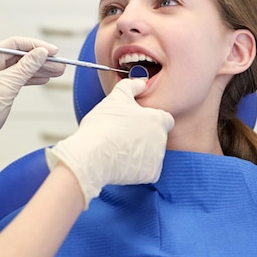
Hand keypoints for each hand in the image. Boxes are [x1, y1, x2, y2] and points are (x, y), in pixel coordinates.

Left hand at [0, 37, 64, 184]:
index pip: (14, 44)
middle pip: (19, 56)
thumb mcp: (7, 86)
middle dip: (40, 59)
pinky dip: (31, 79)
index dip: (35, 46)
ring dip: (39, 69)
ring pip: (21, 68)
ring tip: (58, 71)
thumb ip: (26, 67)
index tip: (52, 51)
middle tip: (59, 63)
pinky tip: (45, 79)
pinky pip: (18, 79)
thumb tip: (40, 52)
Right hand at [45, 78, 173, 207]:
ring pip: (151, 153)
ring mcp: (157, 158)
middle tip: (122, 134)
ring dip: (139, 151)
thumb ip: (132, 86)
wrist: (92, 155)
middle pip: (157, 136)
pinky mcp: (150, 174)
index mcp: (157, 120)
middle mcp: (162, 139)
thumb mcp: (116, 98)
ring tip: (118, 148)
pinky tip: (120, 161)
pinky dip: (135, 167)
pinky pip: (145, 170)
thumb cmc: (103, 125)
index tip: (137, 120)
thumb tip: (140, 81)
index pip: (165, 118)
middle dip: (144, 135)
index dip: (151, 118)